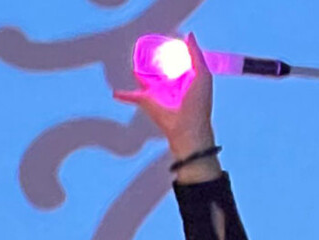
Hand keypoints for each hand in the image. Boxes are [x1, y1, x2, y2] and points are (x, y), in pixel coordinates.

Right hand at [114, 32, 216, 158]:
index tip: (170, 41)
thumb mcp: (203, 74)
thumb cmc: (199, 103)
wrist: (187, 126)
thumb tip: (188, 35)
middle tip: (149, 50)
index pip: (179, 61)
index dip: (175, 52)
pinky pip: (131, 96)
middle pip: (160, 69)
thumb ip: (195, 54)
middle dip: (155, 61)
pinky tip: (116, 92)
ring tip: (133, 63)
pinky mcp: (146, 100)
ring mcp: (157, 92)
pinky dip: (123, 95)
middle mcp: (170, 85)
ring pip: (144, 78)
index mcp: (185, 78)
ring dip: (138, 73)